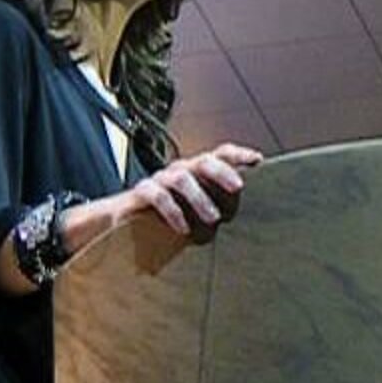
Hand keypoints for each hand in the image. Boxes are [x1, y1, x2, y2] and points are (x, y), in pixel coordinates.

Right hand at [128, 143, 262, 243]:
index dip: (238, 155)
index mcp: (197, 171)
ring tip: (213, 218)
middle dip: (222, 172)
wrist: (125, 220)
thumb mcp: (197, 210)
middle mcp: (181, 170)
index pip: (220, 154)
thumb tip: (243, 211)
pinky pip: (159, 196)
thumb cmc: (168, 215)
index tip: (257, 159)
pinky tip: (183, 228)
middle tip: (238, 187)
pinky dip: (173, 212)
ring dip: (200, 198)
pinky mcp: (142, 192)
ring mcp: (161, 179)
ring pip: (183, 179)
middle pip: (204, 161)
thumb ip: (218, 207)